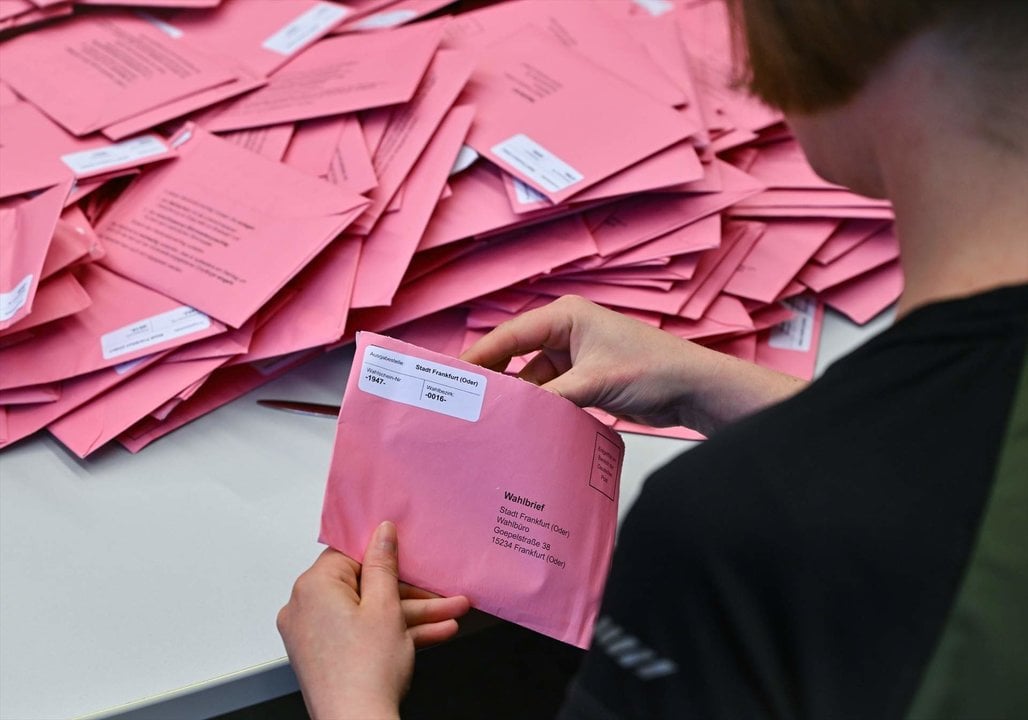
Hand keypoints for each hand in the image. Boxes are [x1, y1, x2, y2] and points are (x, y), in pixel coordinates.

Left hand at [277, 522, 469, 719]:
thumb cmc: (365, 673)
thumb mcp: (386, 607)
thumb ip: (384, 564)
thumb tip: (381, 533)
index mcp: (313, 587)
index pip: (349, 554)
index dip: (383, 555)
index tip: (407, 554)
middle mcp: (305, 609)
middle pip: (364, 586)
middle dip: (410, 592)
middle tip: (440, 592)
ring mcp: (314, 635)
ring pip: (368, 614)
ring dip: (411, 615)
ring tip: (449, 615)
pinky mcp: (325, 657)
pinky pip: (361, 634)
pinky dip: (392, 634)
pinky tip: (433, 633)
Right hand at [461, 295, 805, 435]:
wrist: (693, 389)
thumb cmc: (656, 368)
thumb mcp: (595, 382)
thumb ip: (552, 397)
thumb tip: (515, 415)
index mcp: (566, 315)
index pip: (510, 335)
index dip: (480, 356)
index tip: (455, 376)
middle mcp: (566, 331)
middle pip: (516, 356)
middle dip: (495, 378)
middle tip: (467, 402)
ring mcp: (574, 357)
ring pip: (532, 379)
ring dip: (519, 399)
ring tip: (491, 420)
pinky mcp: (583, 380)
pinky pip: (550, 394)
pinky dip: (538, 409)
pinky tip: (523, 426)